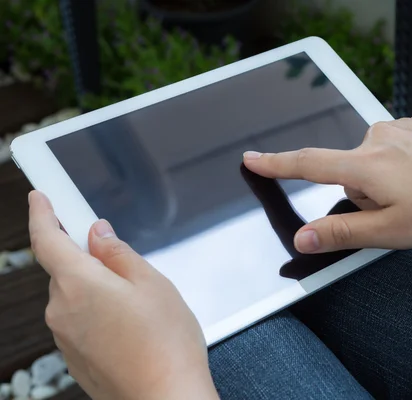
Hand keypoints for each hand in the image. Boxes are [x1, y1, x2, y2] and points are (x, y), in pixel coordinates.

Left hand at [28, 191, 217, 399]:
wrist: (166, 398)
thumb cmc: (166, 344)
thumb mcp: (152, 282)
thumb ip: (119, 253)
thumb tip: (98, 235)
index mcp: (79, 284)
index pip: (47, 239)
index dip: (42, 214)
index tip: (40, 198)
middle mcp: (62, 311)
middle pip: (65, 270)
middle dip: (88, 259)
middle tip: (118, 257)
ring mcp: (66, 338)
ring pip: (76, 297)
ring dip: (98, 290)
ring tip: (139, 304)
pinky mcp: (76, 358)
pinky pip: (81, 322)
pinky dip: (99, 314)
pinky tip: (131, 326)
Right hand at [244, 110, 411, 252]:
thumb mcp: (392, 232)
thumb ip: (342, 233)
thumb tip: (303, 238)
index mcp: (366, 165)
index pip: (308, 163)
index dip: (276, 163)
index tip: (252, 157)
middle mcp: (379, 136)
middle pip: (352, 171)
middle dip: (367, 192)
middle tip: (403, 209)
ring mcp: (405, 124)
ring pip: (378, 158)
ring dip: (391, 177)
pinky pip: (403, 144)